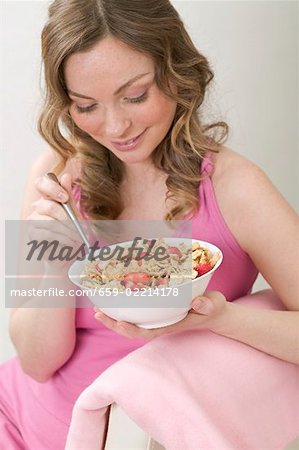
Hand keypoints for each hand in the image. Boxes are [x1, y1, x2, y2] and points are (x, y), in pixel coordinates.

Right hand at [26, 173, 83, 272]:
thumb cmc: (74, 230)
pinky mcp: (32, 235)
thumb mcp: (76, 211)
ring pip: (49, 222)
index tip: (65, 198)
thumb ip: (69, 194)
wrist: (71, 252)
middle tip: (80, 227)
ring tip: (78, 238)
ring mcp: (33, 220)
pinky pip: (46, 235)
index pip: (42, 183)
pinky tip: (70, 243)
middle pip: (48, 206)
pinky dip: (61, 239)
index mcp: (48, 196)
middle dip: (67, 218)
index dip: (52, 188)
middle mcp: (38, 206)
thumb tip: (66, 175)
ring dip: (67, 231)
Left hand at [94, 291, 226, 339]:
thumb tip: (198, 302)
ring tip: (98, 308)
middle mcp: (160, 323)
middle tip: (97, 313)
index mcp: (170, 324)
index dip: (131, 329)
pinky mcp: (157, 310)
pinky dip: (125, 307)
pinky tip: (115, 299)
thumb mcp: (213, 305)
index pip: (146, 331)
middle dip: (113, 323)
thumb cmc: (212, 309)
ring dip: (114, 316)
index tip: (118, 322)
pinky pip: (137, 312)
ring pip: (132, 321)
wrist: (213, 311)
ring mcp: (157, 317)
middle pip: (132, 328)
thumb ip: (207, 304)